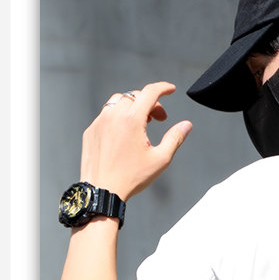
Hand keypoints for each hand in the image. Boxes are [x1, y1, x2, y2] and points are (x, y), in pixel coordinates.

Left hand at [80, 82, 192, 200]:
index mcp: (131, 120)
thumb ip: (175, 138)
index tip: (171, 89)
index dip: (163, 88)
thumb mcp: (160, 159)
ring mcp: (99, 122)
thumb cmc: (131, 178)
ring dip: (132, 107)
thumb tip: (187, 125)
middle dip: (150, 103)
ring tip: (141, 124)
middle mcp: (113, 116)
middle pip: (134, 96)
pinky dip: (117, 118)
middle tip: (158, 119)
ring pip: (118, 102)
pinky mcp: (91, 131)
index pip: (149, 92)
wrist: (102, 191)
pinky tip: (124, 135)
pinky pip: (105, 115)